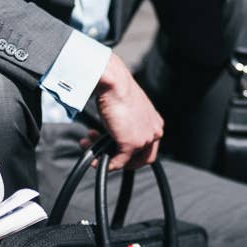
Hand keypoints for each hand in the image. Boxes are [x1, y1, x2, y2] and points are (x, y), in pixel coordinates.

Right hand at [84, 53, 163, 170]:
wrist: (113, 82)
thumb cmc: (117, 88)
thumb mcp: (125, 108)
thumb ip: (124, 123)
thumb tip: (113, 131)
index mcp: (155, 122)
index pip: (148, 147)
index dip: (132, 154)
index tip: (115, 150)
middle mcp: (154, 131)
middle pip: (142, 158)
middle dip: (121, 159)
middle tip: (105, 154)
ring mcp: (144, 139)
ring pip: (128, 161)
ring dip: (108, 158)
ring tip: (92, 147)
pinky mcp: (131, 144)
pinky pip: (118, 163)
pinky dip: (105, 163)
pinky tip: (94, 158)